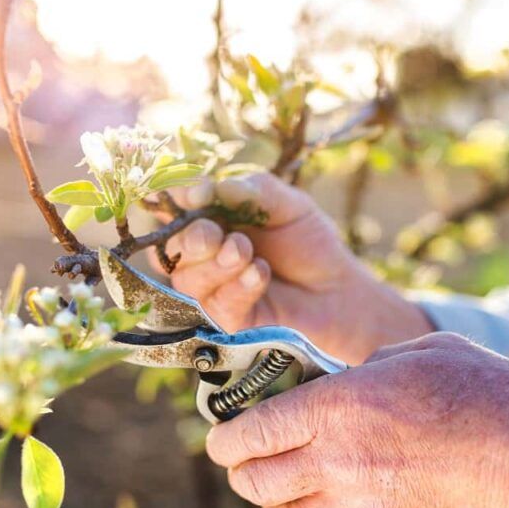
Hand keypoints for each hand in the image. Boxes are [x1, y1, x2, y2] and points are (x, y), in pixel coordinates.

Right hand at [158, 173, 431, 364]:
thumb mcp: (289, 205)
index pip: (174, 206)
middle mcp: (202, 254)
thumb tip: (214, 187)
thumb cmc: (309, 243)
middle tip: (218, 235)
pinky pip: (216, 304)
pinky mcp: (225, 320)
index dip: (176, 198)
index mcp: (210, 218)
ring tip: (248, 253)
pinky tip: (260, 274)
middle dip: (192, 238)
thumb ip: (254, 191)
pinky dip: (238, 286)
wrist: (337, 289)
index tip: (197, 193)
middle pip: (171, 247)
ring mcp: (211, 289)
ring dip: (217, 264)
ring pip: (187, 279)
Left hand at [204, 332, 508, 507]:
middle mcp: (338, 461)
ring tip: (273, 488)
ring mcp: (362, 503)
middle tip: (242, 458)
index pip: (254, 430)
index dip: (225, 437)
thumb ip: (372, 363)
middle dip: (240, 470)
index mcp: (339, 406)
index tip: (219, 438)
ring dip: (270, 504)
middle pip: (257, 480)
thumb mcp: (423, 351)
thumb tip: (351, 377)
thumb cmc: (490, 394)